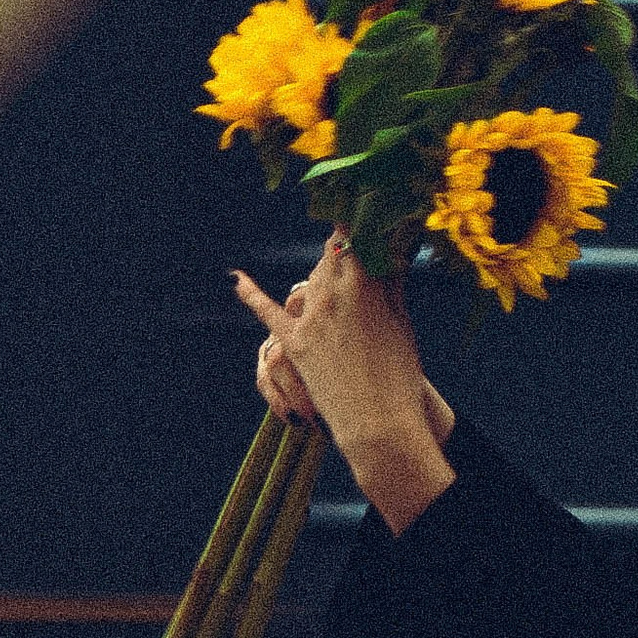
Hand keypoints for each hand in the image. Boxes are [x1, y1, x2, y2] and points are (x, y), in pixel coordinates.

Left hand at [231, 236, 455, 464]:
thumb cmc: (399, 375)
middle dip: (344, 247)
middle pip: (331, 256)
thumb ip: (391, 285)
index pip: (355, 240)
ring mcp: (308, 319)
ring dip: (322, 274)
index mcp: (363, 285)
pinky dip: (252, 295)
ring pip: (309, 280)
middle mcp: (330, 294)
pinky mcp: (293, 343)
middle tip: (356, 238)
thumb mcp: (401, 322)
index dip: (360, 226)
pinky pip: (268, 313)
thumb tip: (390, 255)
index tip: (366, 214)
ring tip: (338, 272)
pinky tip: (237, 279)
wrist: (377, 423)